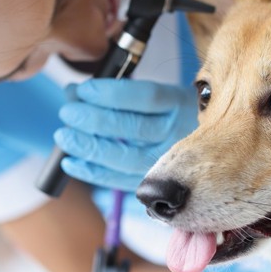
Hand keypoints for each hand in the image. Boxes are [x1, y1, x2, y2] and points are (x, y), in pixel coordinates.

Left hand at [54, 78, 198, 190]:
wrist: (206, 139)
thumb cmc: (169, 109)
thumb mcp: (156, 90)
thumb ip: (117, 90)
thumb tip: (73, 92)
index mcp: (179, 103)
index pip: (145, 97)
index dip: (111, 93)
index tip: (83, 89)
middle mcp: (178, 132)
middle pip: (133, 128)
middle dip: (94, 119)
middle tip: (68, 112)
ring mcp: (170, 161)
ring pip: (126, 157)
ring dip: (89, 147)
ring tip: (64, 136)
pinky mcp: (156, 182)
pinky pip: (121, 180)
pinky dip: (92, 173)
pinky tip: (70, 162)